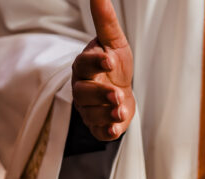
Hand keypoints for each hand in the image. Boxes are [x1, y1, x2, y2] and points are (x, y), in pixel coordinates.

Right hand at [72, 0, 134, 141]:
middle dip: (100, 94)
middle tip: (116, 94)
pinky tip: (117, 128)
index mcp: (84, 67)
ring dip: (106, 113)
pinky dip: (108, 131)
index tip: (109, 60)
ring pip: (91, 113)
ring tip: (120, 109)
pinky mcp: (98, 126)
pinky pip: (99, 131)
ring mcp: (88, 109)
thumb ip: (105, 21)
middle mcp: (82, 89)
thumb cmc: (115, 66)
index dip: (95, 62)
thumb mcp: (114, 42)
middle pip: (83, 93)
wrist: (122, 93)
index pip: (84, 64)